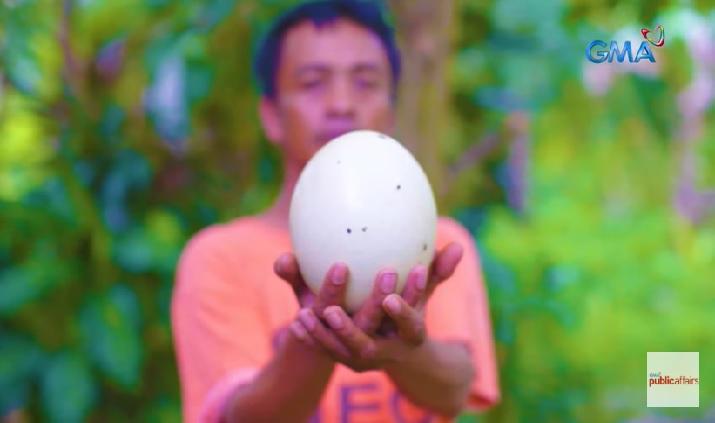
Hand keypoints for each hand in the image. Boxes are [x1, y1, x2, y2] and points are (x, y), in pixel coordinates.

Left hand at [288, 242, 464, 371]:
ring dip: (323, 334)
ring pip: (341, 352)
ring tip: (306, 313)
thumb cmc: (412, 313)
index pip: (410, 326)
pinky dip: (312, 338)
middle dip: (350, 330)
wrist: (399, 351)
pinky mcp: (347, 361)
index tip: (390, 298)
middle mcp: (387, 353)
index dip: (402, 313)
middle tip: (333, 311)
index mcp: (411, 336)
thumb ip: (438, 271)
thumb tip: (459, 246)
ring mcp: (365, 361)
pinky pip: (327, 352)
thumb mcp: (426, 294)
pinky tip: (297, 321)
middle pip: (367, 346)